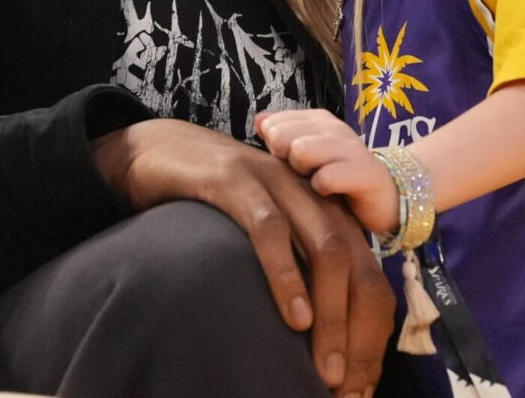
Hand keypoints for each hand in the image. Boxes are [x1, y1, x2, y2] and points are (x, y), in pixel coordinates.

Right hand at [93, 118, 393, 396]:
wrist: (155, 150)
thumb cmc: (209, 206)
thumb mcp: (262, 237)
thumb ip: (292, 270)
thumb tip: (309, 340)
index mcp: (323, 209)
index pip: (369, 274)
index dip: (369, 331)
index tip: (358, 382)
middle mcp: (310, 191)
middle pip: (357, 265)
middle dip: (358, 331)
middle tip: (346, 385)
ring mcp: (276, 182)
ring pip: (325, 249)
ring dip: (331, 314)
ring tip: (326, 367)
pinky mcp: (236, 181)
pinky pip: (271, 230)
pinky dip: (287, 275)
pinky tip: (292, 317)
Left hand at [256, 109, 398, 234]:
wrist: (388, 196)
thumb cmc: (340, 176)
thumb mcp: (308, 154)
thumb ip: (282, 136)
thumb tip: (259, 121)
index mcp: (319, 120)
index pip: (274, 124)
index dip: (274, 148)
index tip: (290, 161)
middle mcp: (334, 128)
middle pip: (281, 136)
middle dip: (284, 159)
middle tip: (302, 174)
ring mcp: (350, 148)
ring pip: (301, 151)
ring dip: (302, 173)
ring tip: (315, 181)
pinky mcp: (364, 172)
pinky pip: (325, 178)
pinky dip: (322, 189)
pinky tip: (329, 193)